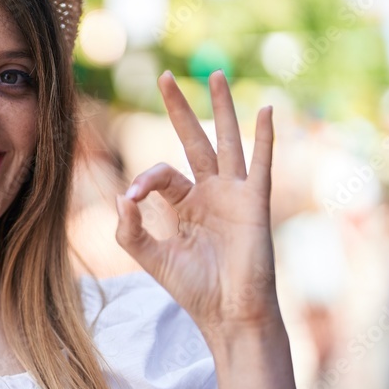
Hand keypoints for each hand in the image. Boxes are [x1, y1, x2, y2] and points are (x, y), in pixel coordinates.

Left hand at [114, 70, 279, 340]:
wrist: (227, 313)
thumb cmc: (193, 289)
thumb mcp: (151, 258)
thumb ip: (129, 230)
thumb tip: (120, 196)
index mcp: (184, 203)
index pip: (162, 173)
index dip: (144, 180)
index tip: (133, 199)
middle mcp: (210, 192)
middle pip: (193, 140)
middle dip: (178, 109)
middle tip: (163, 76)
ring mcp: (234, 194)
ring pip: (226, 141)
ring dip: (221, 108)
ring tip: (215, 75)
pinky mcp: (255, 203)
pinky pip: (261, 163)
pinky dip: (264, 138)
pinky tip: (267, 110)